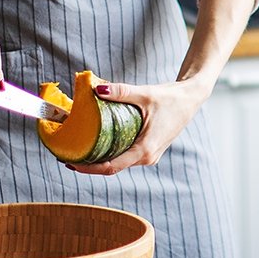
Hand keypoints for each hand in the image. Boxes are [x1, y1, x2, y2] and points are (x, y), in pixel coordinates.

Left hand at [66, 78, 211, 175]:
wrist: (191, 99)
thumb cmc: (171, 98)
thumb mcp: (145, 94)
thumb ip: (121, 92)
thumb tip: (96, 88)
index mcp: (145, 150)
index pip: (111, 167)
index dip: (88, 168)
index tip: (70, 163)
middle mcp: (147, 157)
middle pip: (112, 167)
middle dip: (89, 163)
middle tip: (67, 154)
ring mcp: (149, 156)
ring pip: (118, 162)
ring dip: (99, 158)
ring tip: (78, 148)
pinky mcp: (149, 150)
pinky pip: (125, 156)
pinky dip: (109, 152)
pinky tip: (96, 142)